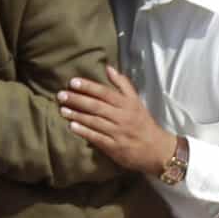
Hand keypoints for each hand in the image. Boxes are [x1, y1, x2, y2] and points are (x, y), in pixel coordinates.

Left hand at [59, 64, 179, 177]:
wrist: (157, 149)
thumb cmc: (143, 123)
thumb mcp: (136, 101)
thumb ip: (122, 84)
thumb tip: (108, 68)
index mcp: (127, 104)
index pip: (105, 92)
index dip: (88, 86)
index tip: (73, 82)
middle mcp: (122, 117)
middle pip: (97, 106)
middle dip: (77, 100)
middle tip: (61, 95)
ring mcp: (118, 132)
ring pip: (95, 121)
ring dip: (77, 115)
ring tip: (62, 110)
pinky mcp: (115, 147)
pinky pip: (97, 138)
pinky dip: (84, 132)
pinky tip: (72, 126)